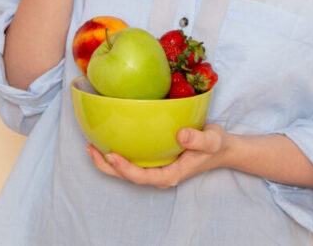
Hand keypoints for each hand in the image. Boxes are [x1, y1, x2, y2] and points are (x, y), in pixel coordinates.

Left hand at [86, 124, 229, 188]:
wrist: (221, 148)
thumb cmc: (215, 145)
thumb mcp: (211, 140)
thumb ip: (198, 138)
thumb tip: (180, 135)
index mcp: (170, 175)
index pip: (141, 177)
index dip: (124, 169)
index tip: (111, 155)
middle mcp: (160, 175)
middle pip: (128, 177)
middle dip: (107, 166)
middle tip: (91, 149)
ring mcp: (157, 170)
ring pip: (127, 171)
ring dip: (107, 161)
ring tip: (91, 146)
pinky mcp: (155, 161)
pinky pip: (133, 161)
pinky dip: (118, 154)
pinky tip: (108, 140)